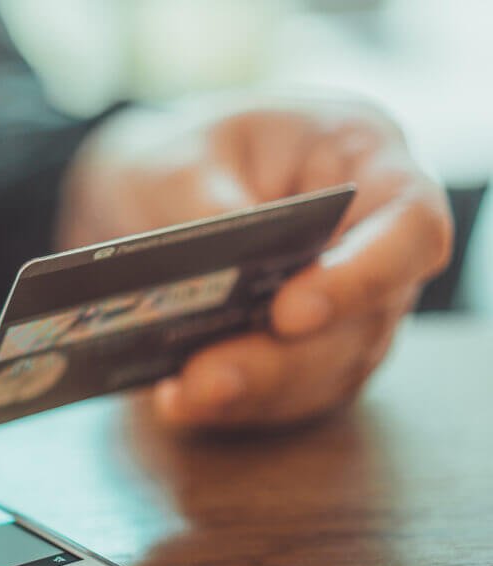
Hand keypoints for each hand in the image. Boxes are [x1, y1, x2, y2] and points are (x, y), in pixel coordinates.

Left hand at [58, 95, 452, 427]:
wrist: (161, 186)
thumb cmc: (190, 152)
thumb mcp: (181, 158)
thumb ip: (204, 208)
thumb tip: (218, 278)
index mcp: (369, 163)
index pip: (412, 226)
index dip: (364, 276)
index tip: (290, 312)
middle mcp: (375, 242)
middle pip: (364, 321)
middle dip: (283, 359)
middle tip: (209, 377)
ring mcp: (352, 306)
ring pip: (327, 370)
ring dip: (255, 392)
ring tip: (185, 397)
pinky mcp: (313, 354)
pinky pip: (290, 394)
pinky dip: (236, 406)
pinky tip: (179, 403)